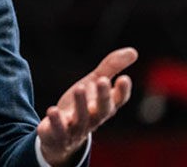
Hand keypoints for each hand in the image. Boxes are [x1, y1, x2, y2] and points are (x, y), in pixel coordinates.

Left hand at [37, 47, 137, 165]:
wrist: (61, 135)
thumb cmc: (83, 104)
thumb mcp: (94, 83)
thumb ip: (111, 67)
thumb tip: (133, 51)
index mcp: (104, 107)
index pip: (117, 101)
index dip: (122, 91)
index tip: (124, 78)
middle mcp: (93, 119)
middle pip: (102, 110)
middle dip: (104, 96)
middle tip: (103, 80)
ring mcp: (76, 128)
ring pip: (81, 119)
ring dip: (81, 105)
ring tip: (79, 88)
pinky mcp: (58, 134)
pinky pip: (59, 131)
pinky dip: (56, 122)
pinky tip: (52, 110)